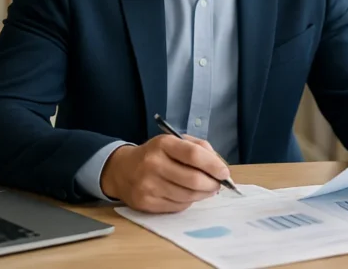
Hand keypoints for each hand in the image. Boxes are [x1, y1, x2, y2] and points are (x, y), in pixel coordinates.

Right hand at [100, 134, 229, 212]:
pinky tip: (188, 194)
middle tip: (218, 184)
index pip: (193, 155)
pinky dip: (188, 201)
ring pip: (187, 196)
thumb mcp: (174, 141)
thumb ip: (198, 148)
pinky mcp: (146, 204)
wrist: (122, 170)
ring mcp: (148, 186)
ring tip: (207, 189)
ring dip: (202, 194)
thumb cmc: (156, 153)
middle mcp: (154, 164)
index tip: (224, 172)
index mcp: (163, 144)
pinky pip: (177, 206)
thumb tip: (219, 165)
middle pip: (193, 179)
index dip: (213, 165)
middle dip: (212, 184)